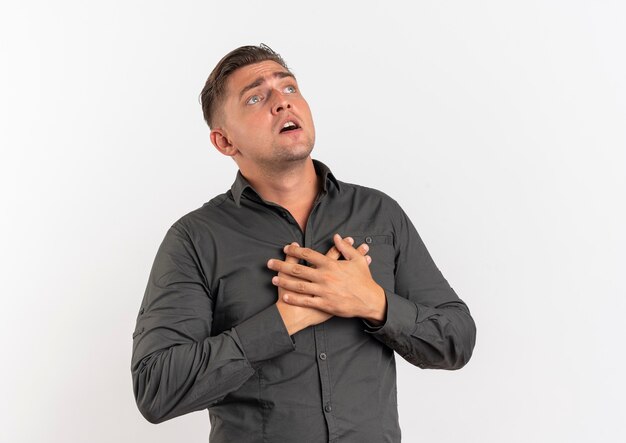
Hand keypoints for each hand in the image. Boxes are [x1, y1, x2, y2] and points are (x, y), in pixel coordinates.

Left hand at [268, 234, 386, 324]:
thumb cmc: (364, 280)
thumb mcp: (358, 260)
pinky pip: (306, 301)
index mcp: (331, 265)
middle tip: (270, 263)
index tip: (285, 248)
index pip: (309, 254)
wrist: (370, 300)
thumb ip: (346, 247)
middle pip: (298, 269)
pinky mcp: (325, 304)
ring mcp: (324, 291)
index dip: (295, 250)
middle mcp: (325, 277)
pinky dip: (294, 298)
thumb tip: (337, 236)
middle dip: (282, 266)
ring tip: (273, 279)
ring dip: (284, 282)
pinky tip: (284, 295)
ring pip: (299, 285)